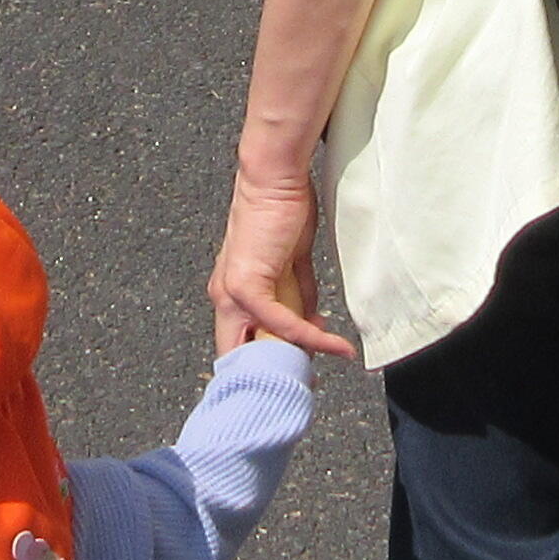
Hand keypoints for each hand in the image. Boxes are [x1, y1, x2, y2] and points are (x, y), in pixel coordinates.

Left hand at [208, 167, 355, 362]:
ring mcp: (231, 293)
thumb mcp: (292, 265)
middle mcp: (224, 297)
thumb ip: (297, 297)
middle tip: (309, 381)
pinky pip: (282, 323)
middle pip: (244, 354)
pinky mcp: (247, 286)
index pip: (239, 343)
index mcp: (231, 293)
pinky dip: (311, 336)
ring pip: (263, 345)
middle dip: (275, 373)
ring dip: (296, 358)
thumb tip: (311, 324)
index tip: (294, 375)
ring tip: (323, 366)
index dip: (264, 365)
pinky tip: (334, 343)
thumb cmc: (282, 212)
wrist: (274, 178)